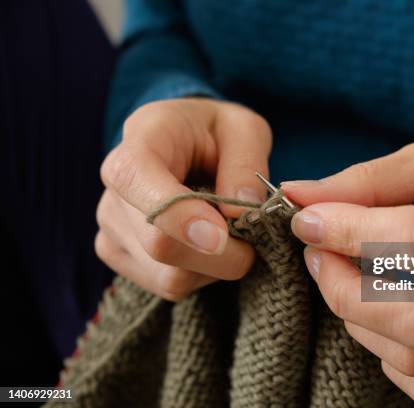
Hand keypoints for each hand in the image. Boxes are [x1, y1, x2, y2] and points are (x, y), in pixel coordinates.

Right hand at [96, 98, 271, 299]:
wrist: (187, 147)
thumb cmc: (216, 133)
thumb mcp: (244, 129)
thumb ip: (246, 163)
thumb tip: (242, 210)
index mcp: (141, 138)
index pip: (137, 179)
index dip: (177, 215)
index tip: (220, 236)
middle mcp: (114, 188)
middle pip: (159, 244)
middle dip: (222, 252)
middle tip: (254, 233)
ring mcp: (111, 227)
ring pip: (170, 275)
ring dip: (216, 264)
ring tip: (226, 229)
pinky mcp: (119, 256)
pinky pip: (169, 286)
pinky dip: (203, 275)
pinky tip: (207, 245)